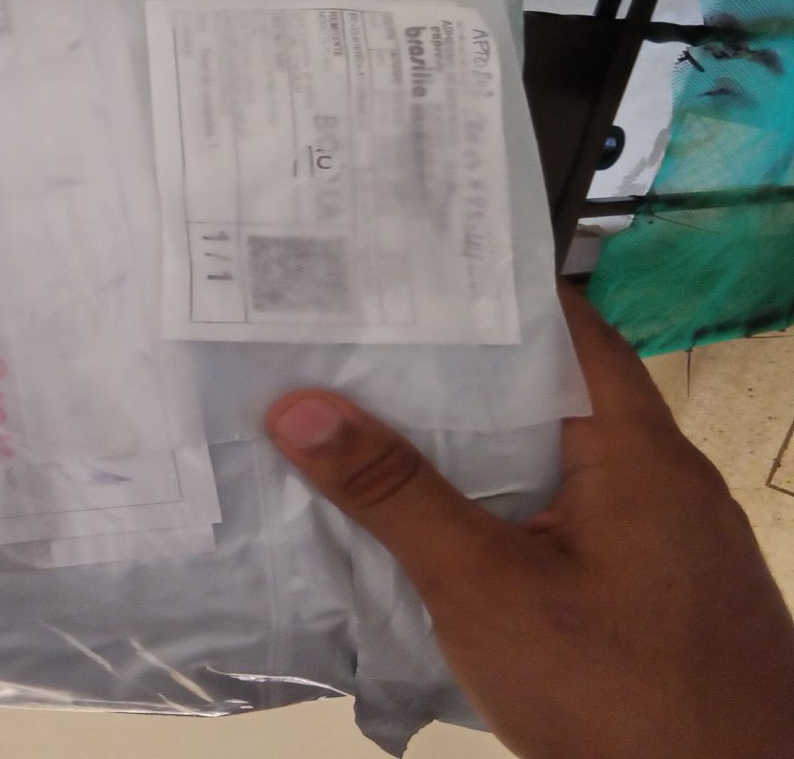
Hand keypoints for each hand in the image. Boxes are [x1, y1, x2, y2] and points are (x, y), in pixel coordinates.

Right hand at [266, 284, 793, 758]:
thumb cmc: (618, 694)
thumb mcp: (486, 590)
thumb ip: (395, 495)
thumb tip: (297, 405)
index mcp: (639, 452)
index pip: (567, 329)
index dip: (488, 294)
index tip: (403, 274)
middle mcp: (666, 482)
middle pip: (556, 396)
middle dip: (462, 373)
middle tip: (363, 346)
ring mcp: (670, 546)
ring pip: (562, 465)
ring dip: (483, 447)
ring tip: (383, 424)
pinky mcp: (661, 600)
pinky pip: (575, 522)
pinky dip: (511, 507)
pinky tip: (448, 530)